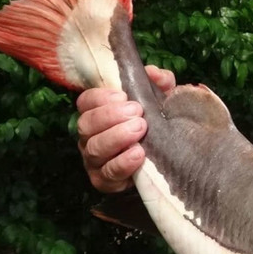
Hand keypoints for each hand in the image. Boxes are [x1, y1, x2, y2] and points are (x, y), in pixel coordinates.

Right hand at [76, 65, 174, 192]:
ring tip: (139, 130)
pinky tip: (138, 155)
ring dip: (116, 138)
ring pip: (95, 149)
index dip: (100, 97)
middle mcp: (90, 136)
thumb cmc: (156, 123)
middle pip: (86, 124)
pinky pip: (107, 174)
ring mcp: (94, 160)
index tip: (123, 96)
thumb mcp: (161, 99)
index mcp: (98, 113)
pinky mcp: (104, 181)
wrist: (166, 158)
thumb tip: (153, 73)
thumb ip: (159, 83)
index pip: (86, 101)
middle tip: (137, 113)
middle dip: (110, 116)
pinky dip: (122, 164)